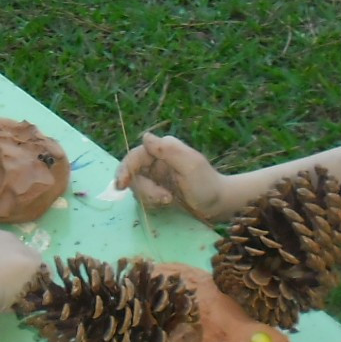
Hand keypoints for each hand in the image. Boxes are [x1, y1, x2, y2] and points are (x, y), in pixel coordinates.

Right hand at [114, 132, 228, 219]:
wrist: (218, 205)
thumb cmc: (208, 184)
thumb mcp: (191, 165)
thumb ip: (169, 150)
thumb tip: (145, 137)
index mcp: (163, 149)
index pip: (135, 156)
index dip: (125, 169)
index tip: (122, 185)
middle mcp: (156, 161)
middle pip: (133, 174)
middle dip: (144, 189)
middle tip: (163, 198)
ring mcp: (155, 177)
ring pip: (137, 187)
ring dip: (150, 196)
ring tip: (169, 200)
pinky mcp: (156, 191)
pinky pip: (143, 197)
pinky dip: (152, 202)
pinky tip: (168, 203)